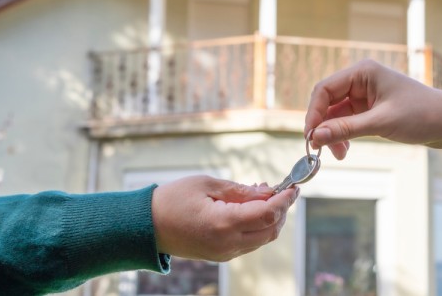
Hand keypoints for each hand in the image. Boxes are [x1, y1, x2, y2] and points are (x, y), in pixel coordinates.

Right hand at [151, 175, 298, 261]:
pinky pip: (249, 243)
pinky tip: (252, 208)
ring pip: (262, 239)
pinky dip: (258, 226)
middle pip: (271, 230)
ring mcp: (225, 253)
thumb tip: (267, 192)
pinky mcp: (221, 255)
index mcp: (224, 223)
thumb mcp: (207, 185)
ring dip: (271, 218)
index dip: (285, 199)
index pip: (268, 213)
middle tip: (282, 189)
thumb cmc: (172, 200)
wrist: (146, 226)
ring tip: (264, 194)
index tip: (294, 187)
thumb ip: (240, 190)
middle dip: (282, 210)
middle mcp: (228, 243)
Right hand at [304, 59, 441, 158]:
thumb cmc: (422, 115)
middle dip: (324, 126)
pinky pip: (348, 120)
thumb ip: (346, 129)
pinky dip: (344, 134)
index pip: (324, 89)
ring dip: (333, 133)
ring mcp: (366, 94)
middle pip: (328, 102)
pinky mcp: (371, 108)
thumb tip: (315, 136)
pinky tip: (346, 149)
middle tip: (322, 150)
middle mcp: (361, 80)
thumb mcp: (381, 123)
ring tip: (340, 154)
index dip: (313, 113)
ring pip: (336, 114)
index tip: (310, 137)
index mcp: (363, 72)